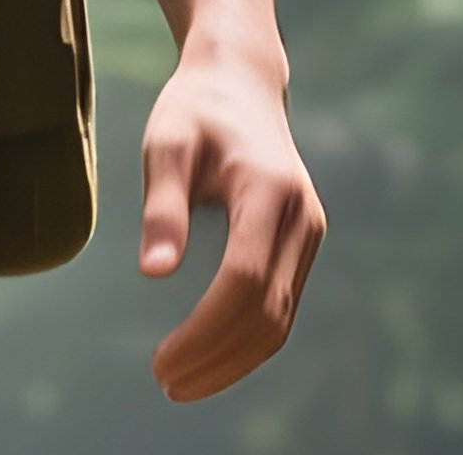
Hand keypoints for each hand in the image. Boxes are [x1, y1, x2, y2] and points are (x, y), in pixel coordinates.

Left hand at [139, 40, 326, 401]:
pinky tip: (211, 353)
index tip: (161, 359)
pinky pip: (282, 304)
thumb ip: (162, 204)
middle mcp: (302, 219)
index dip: (204, 330)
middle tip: (166, 382)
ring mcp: (309, 233)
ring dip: (236, 358)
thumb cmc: (194, 108)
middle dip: (218, 357)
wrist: (238, 80)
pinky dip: (249, 338)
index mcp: (269, 193)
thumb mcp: (166, 142)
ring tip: (182, 380)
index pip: (243, 282)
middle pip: (269, 314)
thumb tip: (153, 272)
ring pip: (282, 319)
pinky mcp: (302, 242)